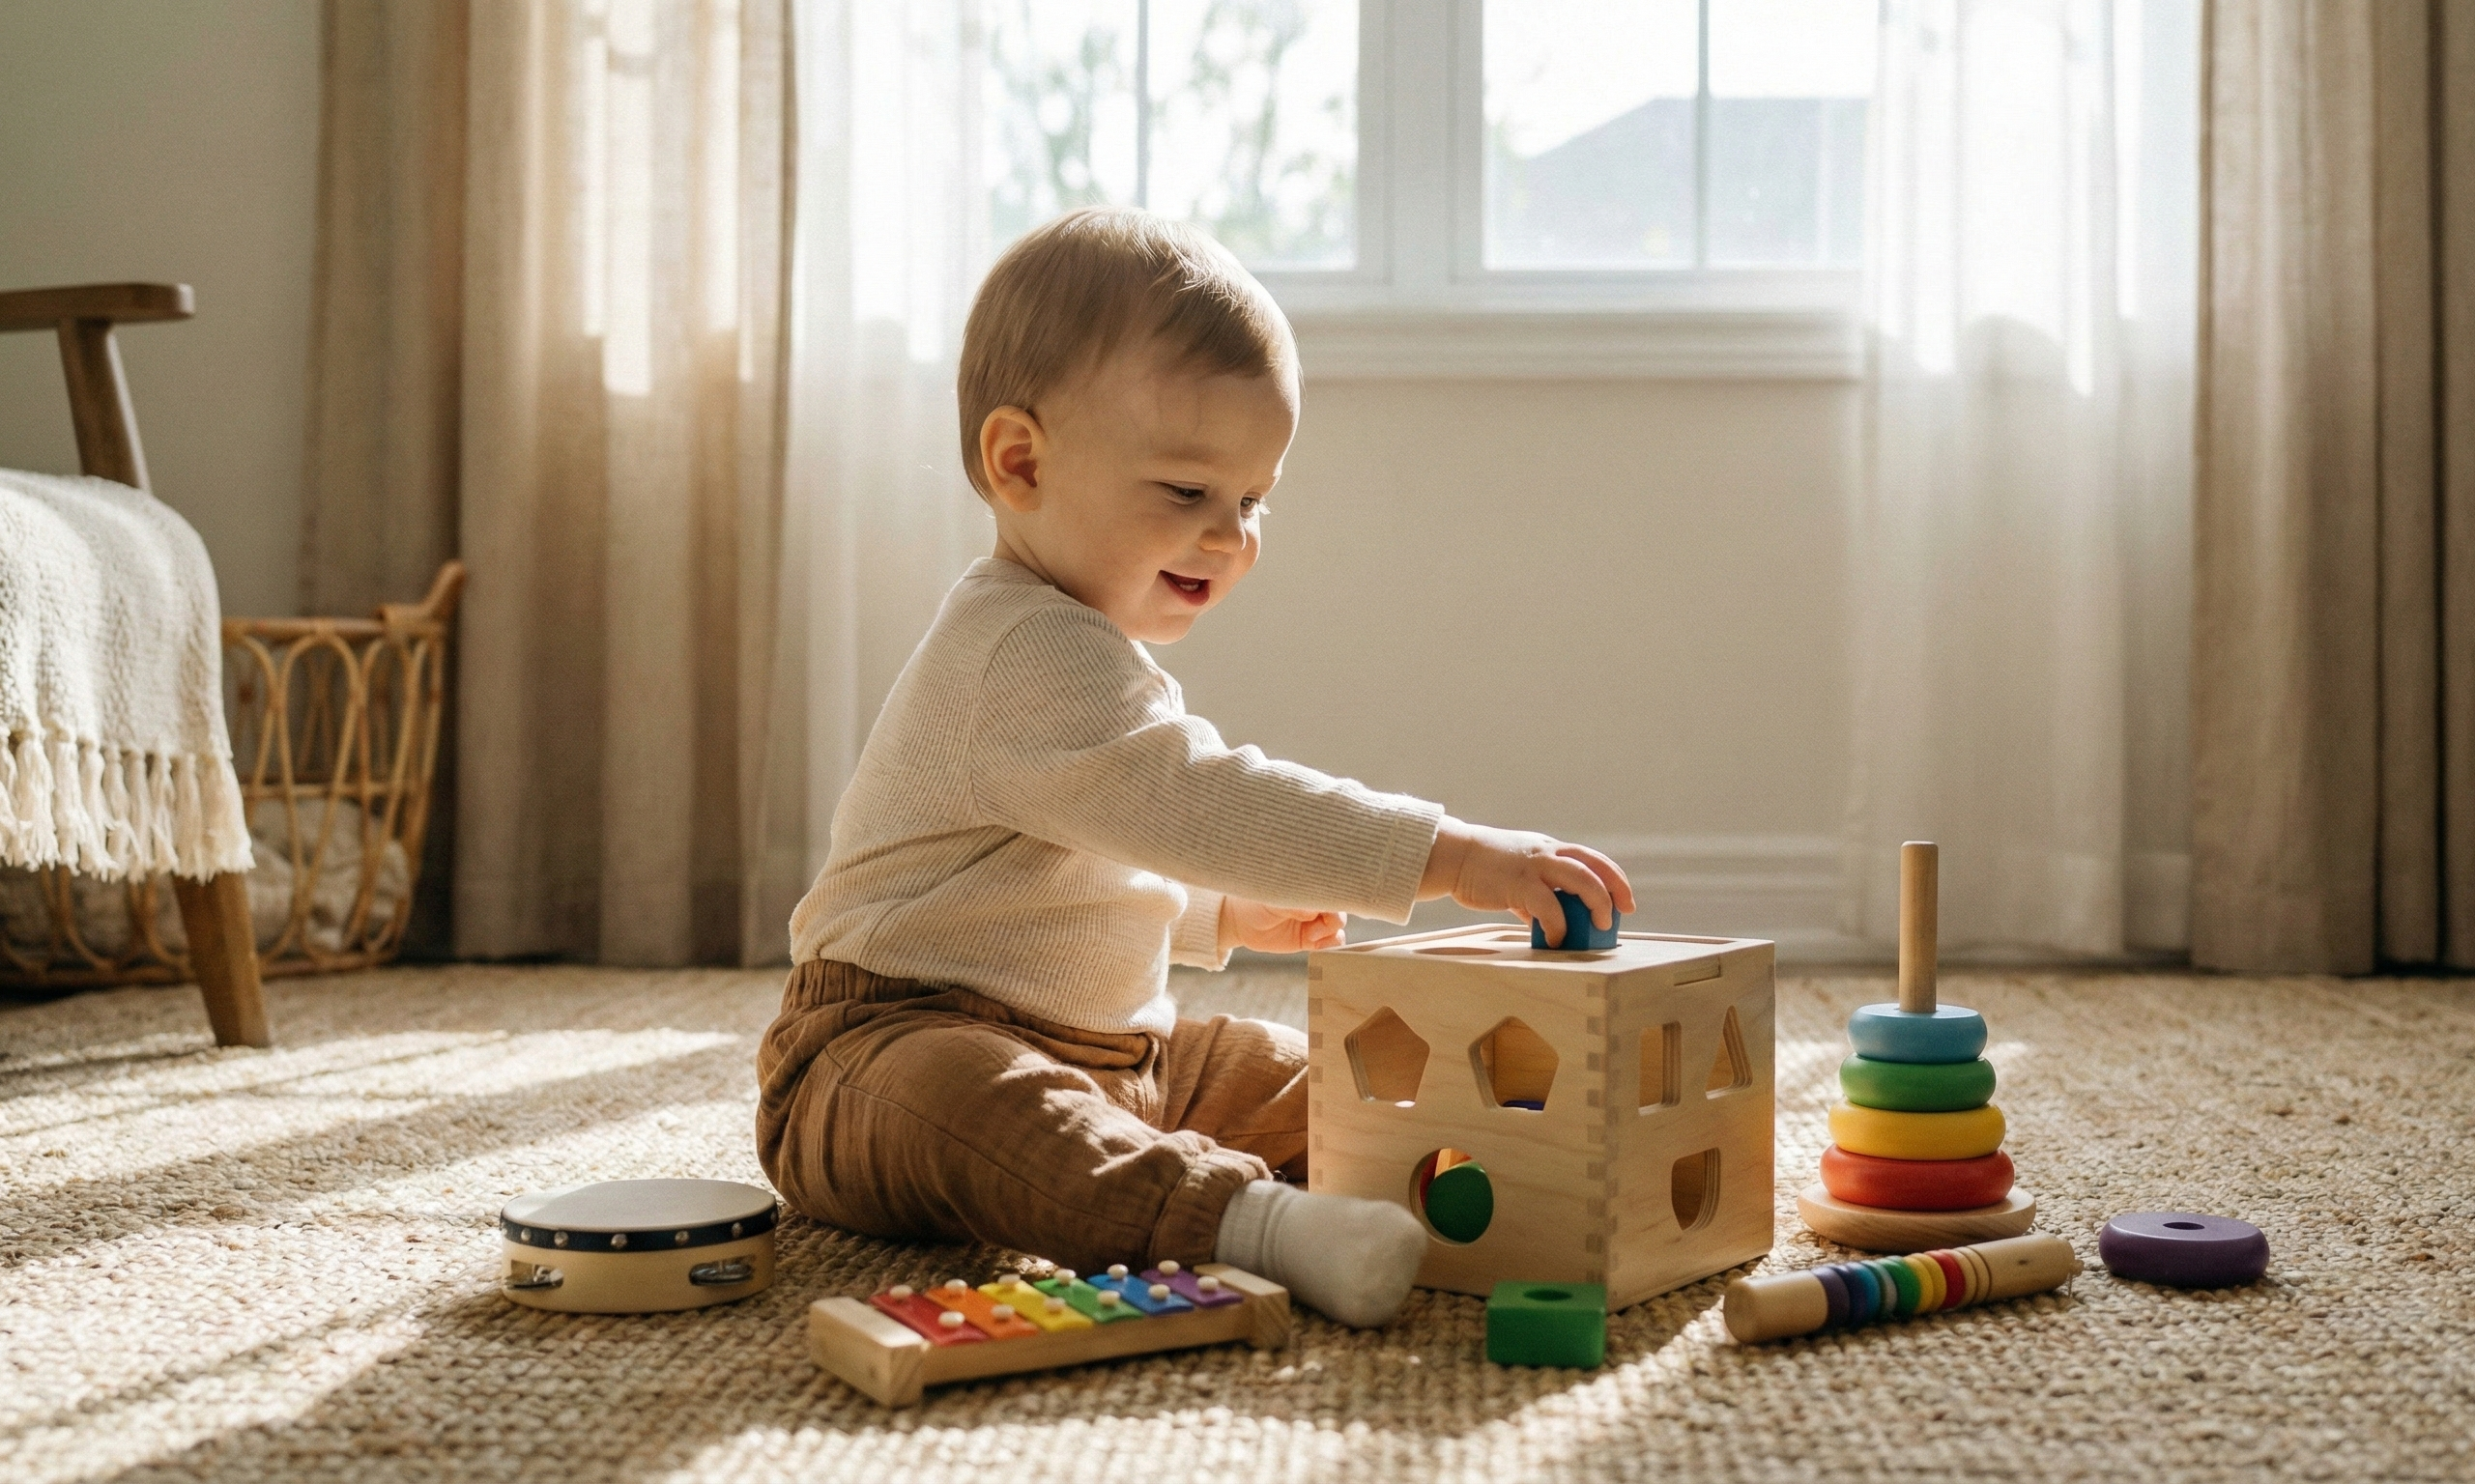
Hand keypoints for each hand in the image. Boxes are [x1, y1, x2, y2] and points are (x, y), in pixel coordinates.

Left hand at [1219, 896, 1347, 953]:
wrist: (1241, 922)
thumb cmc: (1256, 903)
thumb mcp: (1274, 901)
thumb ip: (1294, 905)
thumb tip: (1313, 912)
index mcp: (1309, 886)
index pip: (1332, 889)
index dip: (1334, 898)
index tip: (1322, 908)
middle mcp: (1316, 902)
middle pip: (1340, 908)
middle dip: (1334, 918)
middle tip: (1316, 924)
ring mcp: (1315, 920)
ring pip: (1338, 926)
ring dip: (1329, 932)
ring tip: (1310, 935)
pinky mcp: (1311, 939)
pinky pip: (1332, 942)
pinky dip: (1330, 945)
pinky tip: (1315, 944)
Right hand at [1417, 817, 1635, 946]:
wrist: (1453, 856)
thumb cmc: (1482, 868)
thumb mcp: (1516, 874)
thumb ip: (1534, 894)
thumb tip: (1545, 921)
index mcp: (1549, 849)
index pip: (1592, 859)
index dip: (1614, 879)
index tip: (1625, 900)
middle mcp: (1546, 853)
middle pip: (1594, 866)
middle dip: (1614, 890)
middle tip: (1620, 914)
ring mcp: (1534, 867)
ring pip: (1580, 879)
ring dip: (1596, 903)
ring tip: (1597, 926)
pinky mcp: (1518, 883)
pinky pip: (1548, 905)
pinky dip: (1558, 925)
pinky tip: (1555, 940)